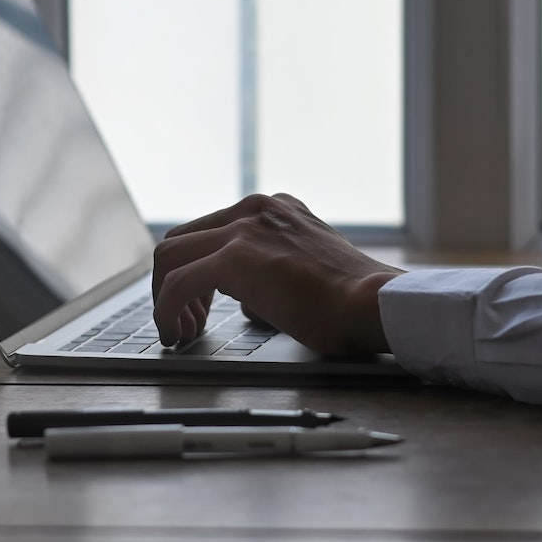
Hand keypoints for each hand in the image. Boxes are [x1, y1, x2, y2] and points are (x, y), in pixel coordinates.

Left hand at [150, 193, 403, 355]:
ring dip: (166, 297)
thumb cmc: (354, 299)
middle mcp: (255, 209)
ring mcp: (243, 228)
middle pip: (181, 240)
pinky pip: (178, 284)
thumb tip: (249, 300)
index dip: (196, 271)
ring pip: (170, 256)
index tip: (200, 305)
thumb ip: (274, 272)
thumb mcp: (309, 268)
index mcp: (275, 209)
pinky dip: (167, 310)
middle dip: (174, 283)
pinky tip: (176, 332)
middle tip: (187, 321)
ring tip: (180, 331)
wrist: (374, 304)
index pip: (211, 231)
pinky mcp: (234, 258)